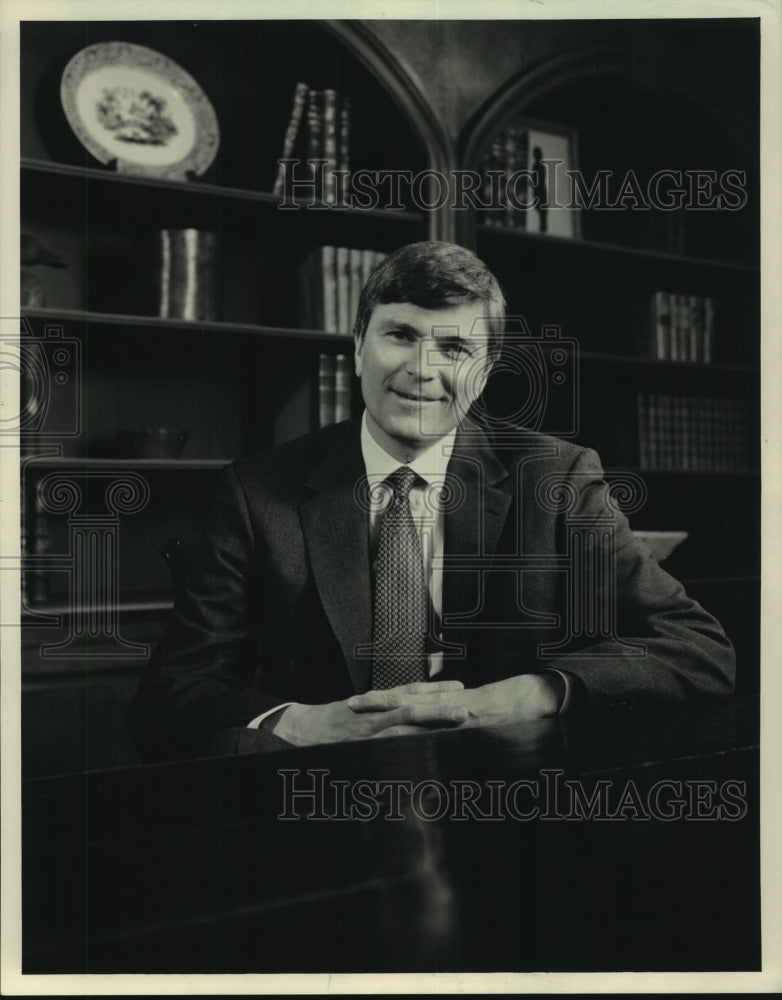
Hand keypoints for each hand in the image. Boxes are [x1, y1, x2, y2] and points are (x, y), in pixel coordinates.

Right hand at [269, 680, 468, 746]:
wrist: (301, 727)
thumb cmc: (331, 722)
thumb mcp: (358, 713)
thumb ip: (381, 714)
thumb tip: (407, 721)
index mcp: (378, 701)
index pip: (411, 692)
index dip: (436, 690)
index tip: (459, 687)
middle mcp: (378, 709)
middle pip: (416, 702)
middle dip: (443, 704)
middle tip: (469, 704)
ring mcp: (372, 724)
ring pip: (409, 718)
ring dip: (436, 718)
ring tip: (459, 717)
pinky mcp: (364, 739)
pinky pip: (390, 738)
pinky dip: (410, 740)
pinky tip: (428, 742)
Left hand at [346, 672, 564, 736]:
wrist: (538, 697)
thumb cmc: (511, 704)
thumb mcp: (479, 709)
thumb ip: (458, 717)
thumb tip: (440, 730)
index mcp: (449, 698)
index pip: (410, 695)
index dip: (385, 698)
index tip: (361, 700)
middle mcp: (449, 701)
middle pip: (405, 698)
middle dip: (377, 702)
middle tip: (349, 704)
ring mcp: (458, 710)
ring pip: (417, 708)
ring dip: (390, 712)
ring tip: (365, 715)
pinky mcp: (470, 720)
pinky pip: (442, 722)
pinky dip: (423, 725)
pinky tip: (402, 727)